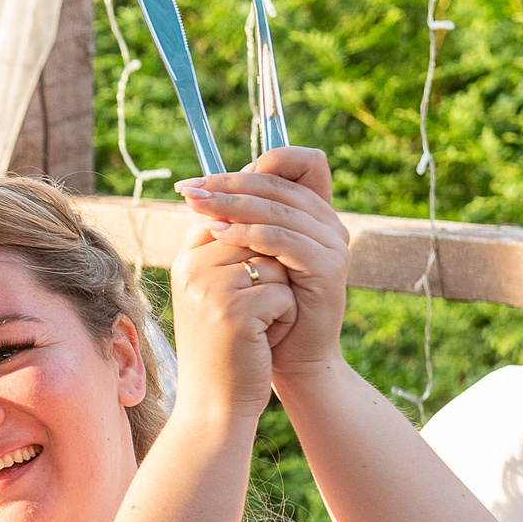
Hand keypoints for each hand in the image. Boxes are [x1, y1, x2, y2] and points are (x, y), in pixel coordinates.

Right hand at [168, 216, 295, 423]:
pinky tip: (262, 342)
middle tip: (255, 312)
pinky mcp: (234, 311)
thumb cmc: (223, 348)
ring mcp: (210, 288)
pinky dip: (284, 319)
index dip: (257, 239)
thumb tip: (255, 207)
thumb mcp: (214, 294)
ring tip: (257, 328)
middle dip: (271, 272)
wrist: (214, 405)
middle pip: (259, 238)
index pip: (232, 219)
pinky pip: (283, 294)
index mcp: (187, 259)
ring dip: (280, 297)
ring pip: (275, 264)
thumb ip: (227, 251)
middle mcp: (192, 267)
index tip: (256, 277)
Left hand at [180, 147, 350, 383]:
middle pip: (279, 184)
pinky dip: (248, 233)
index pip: (300, 163)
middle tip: (189, 188)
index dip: (259, 161)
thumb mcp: (249, 258)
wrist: (289, 360)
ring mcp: (332, 244)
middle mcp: (328, 223)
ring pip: (278, 209)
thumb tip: (202, 189)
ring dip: (232, 203)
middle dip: (229, 183)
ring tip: (197, 205)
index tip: (208, 179)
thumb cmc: (264, 308)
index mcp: (314, 214)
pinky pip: (283, 240)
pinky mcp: (328, 268)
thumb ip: (239, 222)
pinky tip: (218, 233)